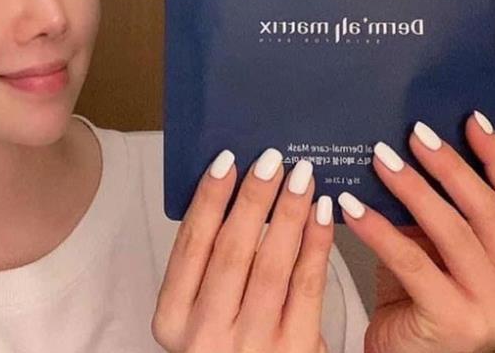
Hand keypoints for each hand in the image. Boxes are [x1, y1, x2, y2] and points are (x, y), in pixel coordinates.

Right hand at [153, 149, 333, 351]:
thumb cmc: (224, 344)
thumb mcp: (197, 312)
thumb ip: (207, 266)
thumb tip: (236, 191)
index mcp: (172, 318)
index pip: (191, 245)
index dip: (209, 198)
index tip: (227, 161)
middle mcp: (206, 335)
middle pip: (232, 250)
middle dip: (254, 198)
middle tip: (272, 160)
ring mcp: (251, 346)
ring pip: (272, 265)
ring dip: (288, 213)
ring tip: (302, 177)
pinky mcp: (295, 352)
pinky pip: (307, 286)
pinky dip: (316, 243)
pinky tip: (321, 213)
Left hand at [337, 111, 494, 352]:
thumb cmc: (417, 293)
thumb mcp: (435, 246)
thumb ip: (438, 209)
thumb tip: (408, 146)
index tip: (469, 119)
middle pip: (487, 212)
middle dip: (449, 166)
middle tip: (414, 134)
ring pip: (452, 233)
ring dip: (413, 189)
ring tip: (380, 158)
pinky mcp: (457, 323)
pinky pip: (412, 263)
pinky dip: (378, 229)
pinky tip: (351, 206)